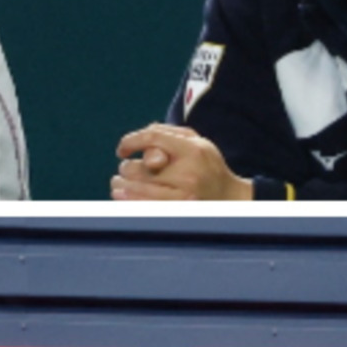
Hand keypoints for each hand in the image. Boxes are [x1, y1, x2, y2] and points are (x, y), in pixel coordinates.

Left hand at [112, 124, 251, 200]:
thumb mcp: (196, 142)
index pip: (153, 138)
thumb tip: (140, 136)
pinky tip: (121, 196)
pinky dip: (128, 200)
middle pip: (140, 167)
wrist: (229, 197)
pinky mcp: (178, 212)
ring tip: (117, 184)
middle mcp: (188, 173)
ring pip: (137, 188)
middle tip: (124, 170)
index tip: (122, 149)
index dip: (131, 141)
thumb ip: (168, 134)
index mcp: (193, 150)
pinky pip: (144, 205)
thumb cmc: (206, 165)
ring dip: (121, 185)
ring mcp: (183, 196)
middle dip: (126, 168)